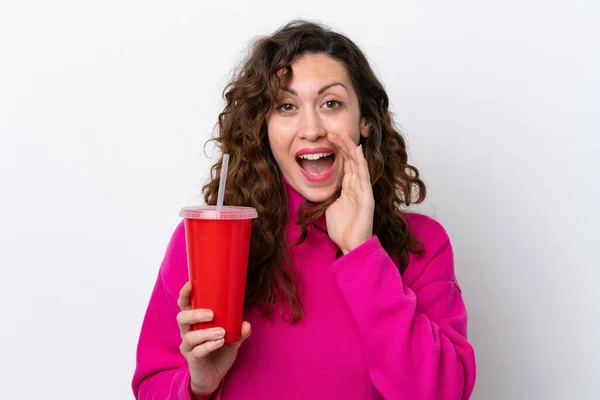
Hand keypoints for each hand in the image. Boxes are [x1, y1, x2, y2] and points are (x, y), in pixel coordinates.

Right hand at [177, 282, 251, 397]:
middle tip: (212, 314)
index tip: (190, 285)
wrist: (213, 377)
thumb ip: (239, 331)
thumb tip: (246, 323)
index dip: (184, 295)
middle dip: (195, 314)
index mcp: (194, 322)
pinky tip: (220, 342)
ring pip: (189, 336)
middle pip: (182, 318)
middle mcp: (187, 332)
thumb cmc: (219, 353)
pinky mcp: (192, 360)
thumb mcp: (232, 340)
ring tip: (221, 332)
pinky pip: (197, 351)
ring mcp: (188, 347)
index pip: (184, 306)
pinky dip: (209, 345)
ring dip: (205, 332)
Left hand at [326, 131, 374, 253]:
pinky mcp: (366, 197)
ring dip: (349, 148)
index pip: (344, 162)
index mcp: (348, 186)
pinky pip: (363, 177)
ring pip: (356, 163)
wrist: (351, 245)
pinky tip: (357, 151)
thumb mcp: (330, 205)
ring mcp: (362, 190)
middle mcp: (356, 185)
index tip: (328, 136)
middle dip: (342, 143)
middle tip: (332, 129)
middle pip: (350, 159)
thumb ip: (329, 193)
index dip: (337, 148)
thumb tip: (319, 185)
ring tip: (341, 134)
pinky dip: (360, 163)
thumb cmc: (343, 228)